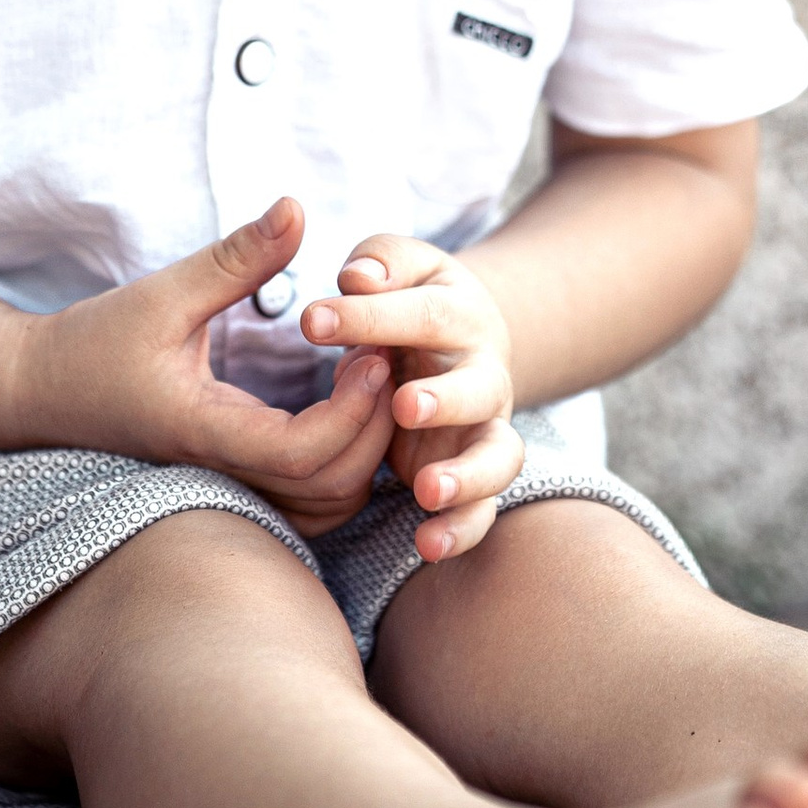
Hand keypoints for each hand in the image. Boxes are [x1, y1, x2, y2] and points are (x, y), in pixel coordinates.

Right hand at [18, 197, 391, 537]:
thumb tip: (296, 207)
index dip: (352, 410)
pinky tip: (345, 403)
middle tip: (384, 356)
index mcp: (205, 432)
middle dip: (375, 429)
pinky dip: (343, 464)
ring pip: (326, 506)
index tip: (368, 349)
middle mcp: (223, 473)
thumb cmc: (94, 342)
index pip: (302, 453)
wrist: (41, 392)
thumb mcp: (163, 292)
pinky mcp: (235, 482)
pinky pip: (308, 500)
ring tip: (369, 377)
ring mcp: (230, 485)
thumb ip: (235, 257)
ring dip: (365, 451)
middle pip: (330, 490)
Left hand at [303, 234, 522, 562]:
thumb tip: (357, 278)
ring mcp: (484, 428)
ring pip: (497, 457)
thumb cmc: (411, 296)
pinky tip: (426, 545)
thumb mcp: (400, 265)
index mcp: (461, 315)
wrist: (462, 340)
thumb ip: (380, 263)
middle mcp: (484, 373)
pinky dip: (461, 529)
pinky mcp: (472, 474)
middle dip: (445, 399)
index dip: (367, 317)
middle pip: (479, 388)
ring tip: (425, 490)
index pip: (420, 314)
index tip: (310, 321)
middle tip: (404, 405)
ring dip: (466, 476)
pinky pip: (481, 511)